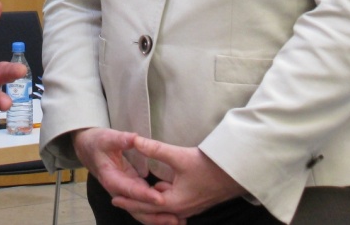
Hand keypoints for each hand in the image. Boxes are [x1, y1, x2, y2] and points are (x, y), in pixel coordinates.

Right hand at [72, 128, 180, 224]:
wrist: (89, 148)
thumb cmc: (98, 142)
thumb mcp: (107, 138)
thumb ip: (121, 139)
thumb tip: (135, 138)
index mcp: (111, 178)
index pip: (130, 190)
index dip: (145, 195)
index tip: (161, 199)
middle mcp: (118, 190)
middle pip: (137, 208)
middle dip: (155, 215)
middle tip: (175, 218)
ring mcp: (125, 192)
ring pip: (141, 210)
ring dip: (158, 217)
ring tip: (178, 221)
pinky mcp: (132, 190)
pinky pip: (144, 204)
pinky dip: (156, 211)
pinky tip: (173, 214)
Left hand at [114, 137, 245, 222]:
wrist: (236, 173)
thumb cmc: (208, 166)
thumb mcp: (179, 155)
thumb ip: (155, 149)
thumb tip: (134, 140)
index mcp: (173, 202)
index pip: (145, 204)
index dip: (128, 200)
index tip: (113, 197)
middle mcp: (180, 209)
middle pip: (152, 210)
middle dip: (135, 204)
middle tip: (117, 199)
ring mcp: (188, 207)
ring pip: (162, 208)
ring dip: (148, 203)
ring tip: (134, 196)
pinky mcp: (194, 202)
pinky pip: (172, 206)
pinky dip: (161, 201)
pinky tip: (157, 192)